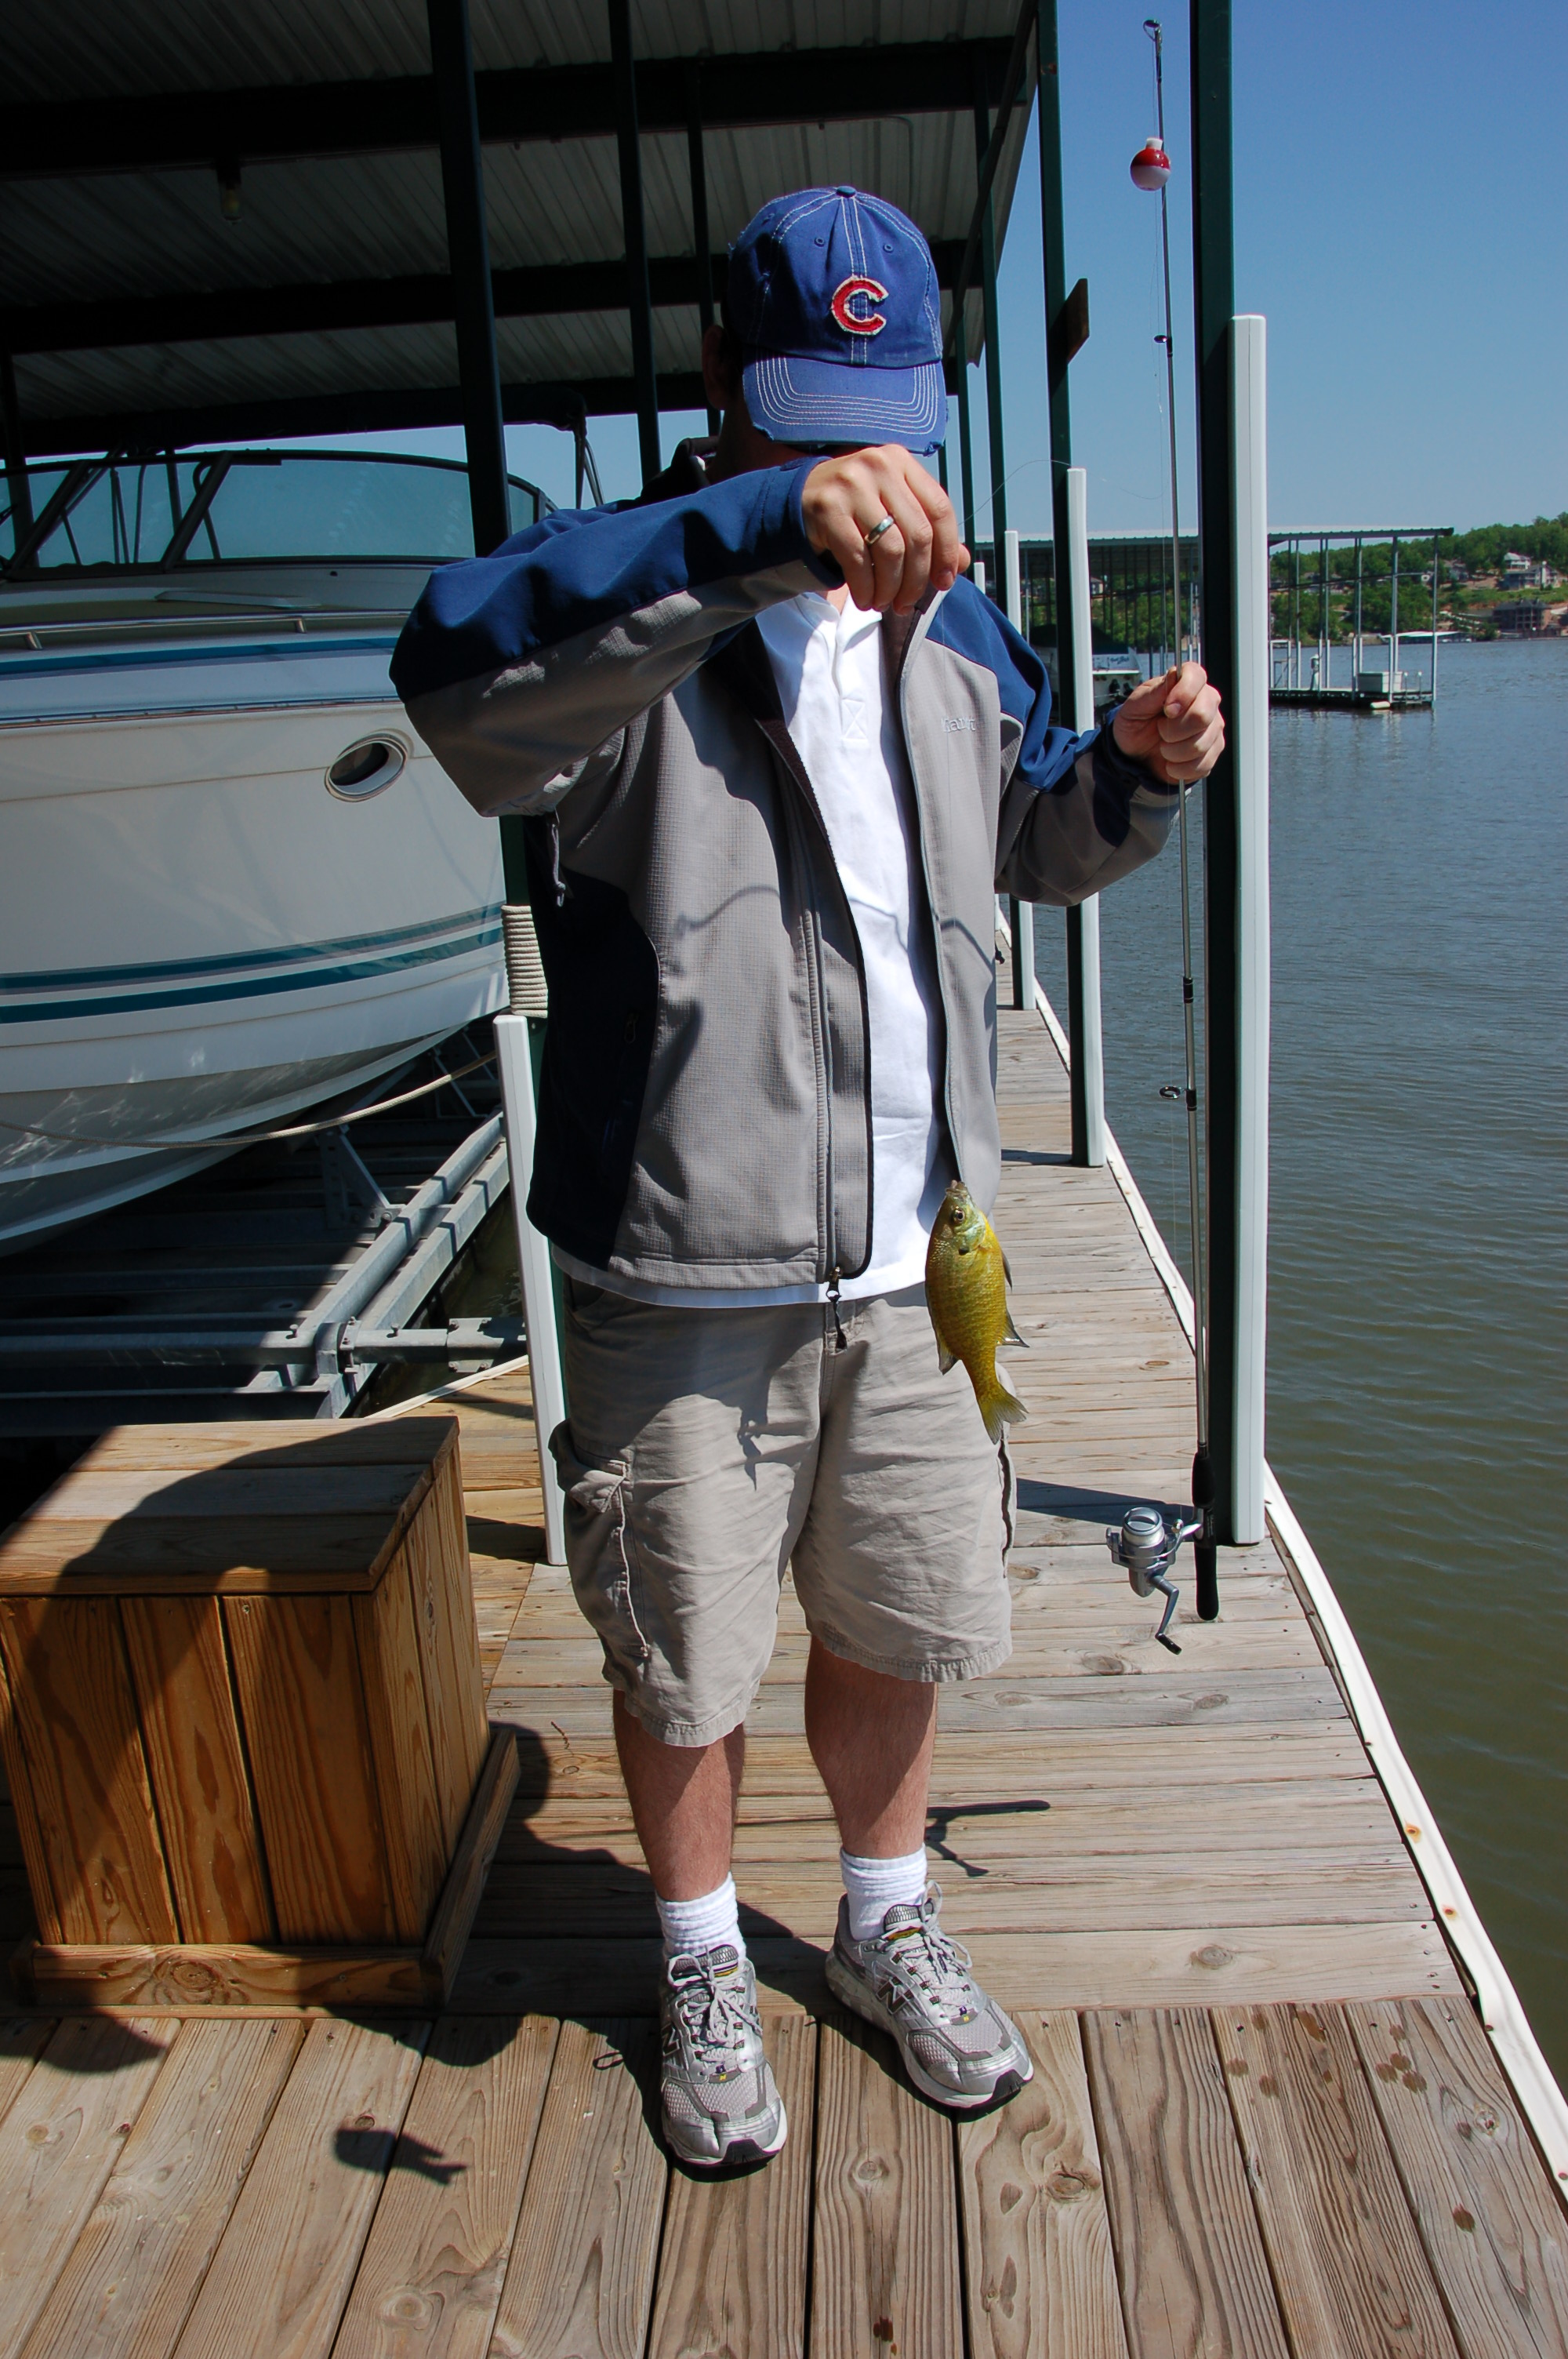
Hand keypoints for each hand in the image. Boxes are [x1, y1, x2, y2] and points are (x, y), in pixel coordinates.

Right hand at [801, 445, 968, 613]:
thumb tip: (963, 563)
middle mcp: (879, 466)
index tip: (944, 582)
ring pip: (890, 550)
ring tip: (885, 603)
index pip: (940, 510)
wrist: (803, 497)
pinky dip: (866, 588)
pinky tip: (865, 599)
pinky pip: (858, 559)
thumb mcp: (895, 509)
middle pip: (917, 535)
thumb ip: (928, 531)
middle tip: (908, 604)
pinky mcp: (828, 507)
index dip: (947, 552)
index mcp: (903, 462)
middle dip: (917, 580)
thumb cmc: (859, 507)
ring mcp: (852, 484)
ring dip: (891, 588)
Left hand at [1111, 662, 1224, 785]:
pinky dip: (1180, 768)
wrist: (1136, 753)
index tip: (1167, 710)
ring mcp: (1213, 728)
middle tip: (1161, 731)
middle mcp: (1207, 702)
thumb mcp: (1134, 706)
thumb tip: (1173, 676)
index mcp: (1188, 683)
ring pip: (1201, 744)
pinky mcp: (1213, 752)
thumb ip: (1153, 692)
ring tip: (1164, 747)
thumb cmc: (1136, 724)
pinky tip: (1172, 762)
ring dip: (1174, 752)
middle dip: (1173, 730)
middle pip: (1202, 715)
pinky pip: (1203, 764)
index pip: (1197, 677)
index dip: (1183, 694)